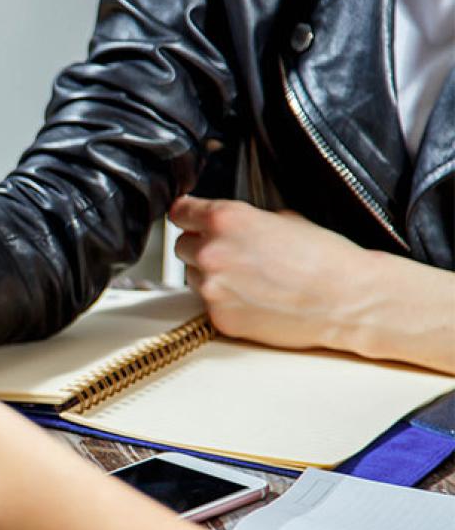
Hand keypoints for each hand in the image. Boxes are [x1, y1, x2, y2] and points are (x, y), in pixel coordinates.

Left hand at [169, 196, 375, 350]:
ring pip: (193, 276)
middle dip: (201, 247)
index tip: (188, 218)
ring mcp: (212, 288)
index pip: (181, 212)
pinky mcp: (219, 317)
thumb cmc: (326, 259)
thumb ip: (246, 220)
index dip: (187, 215)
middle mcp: (212, 253)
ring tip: (249, 278)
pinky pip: (208, 304)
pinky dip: (224, 301)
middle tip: (231, 253)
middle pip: (182, 246)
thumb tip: (230, 225)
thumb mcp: (285, 219)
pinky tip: (254, 298)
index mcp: (226, 220)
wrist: (349, 300)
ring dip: (211, 275)